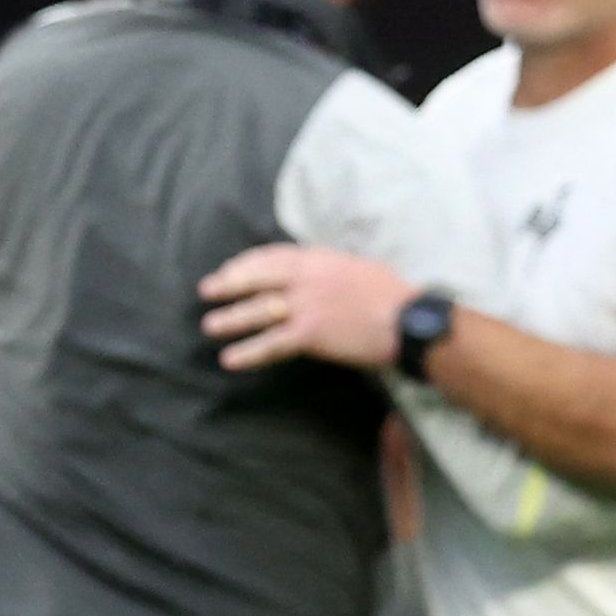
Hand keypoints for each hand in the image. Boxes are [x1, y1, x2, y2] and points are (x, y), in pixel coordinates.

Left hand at [198, 244, 412, 374]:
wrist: (409, 320)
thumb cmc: (391, 296)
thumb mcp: (357, 268)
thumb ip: (329, 269)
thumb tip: (315, 273)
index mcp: (319, 257)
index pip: (273, 255)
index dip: (247, 263)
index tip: (230, 269)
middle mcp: (308, 276)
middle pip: (258, 277)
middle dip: (229, 283)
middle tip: (206, 291)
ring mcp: (307, 304)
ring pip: (259, 310)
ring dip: (231, 319)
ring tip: (210, 326)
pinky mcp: (311, 333)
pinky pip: (272, 343)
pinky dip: (249, 352)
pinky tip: (230, 359)